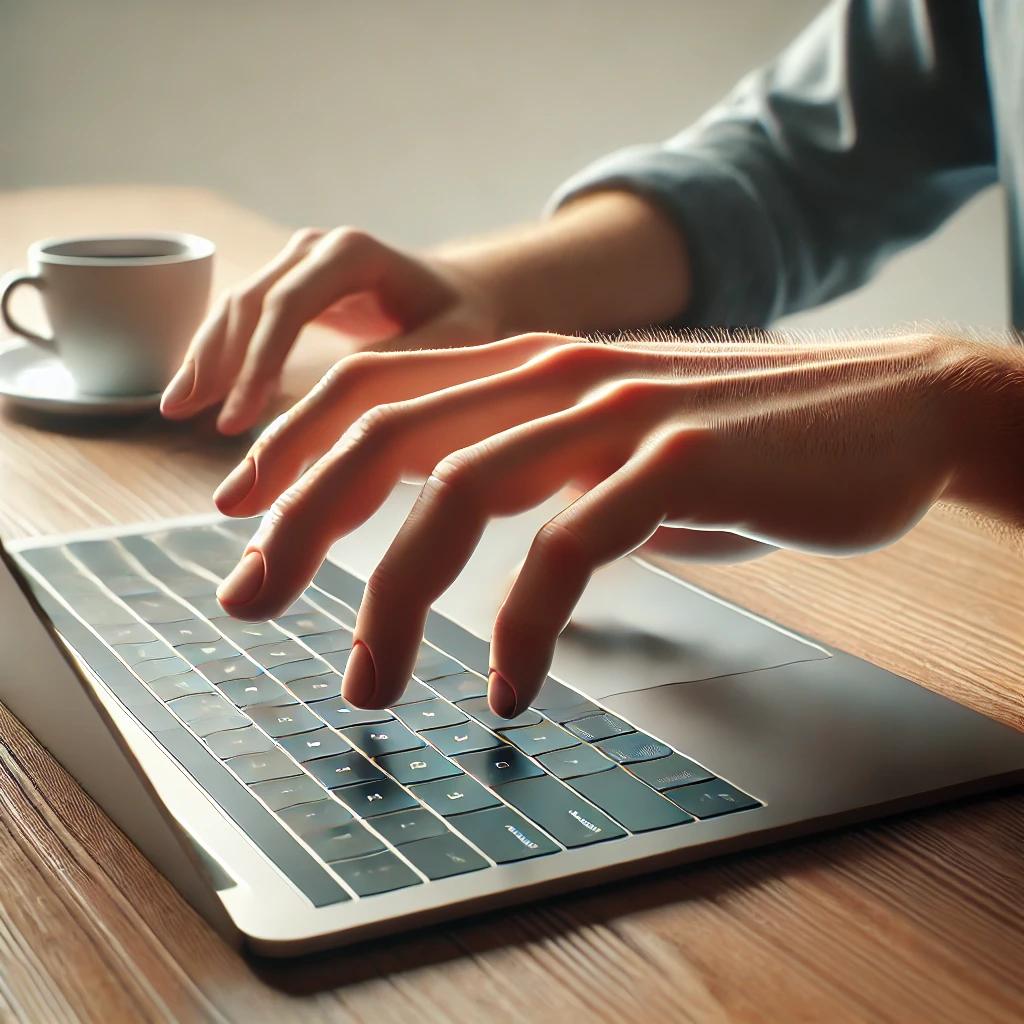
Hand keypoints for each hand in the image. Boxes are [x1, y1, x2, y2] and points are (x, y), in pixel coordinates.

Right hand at [159, 227, 501, 434]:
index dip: (258, 362)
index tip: (240, 419)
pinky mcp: (292, 286)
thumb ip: (395, 363)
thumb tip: (333, 403)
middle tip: (189, 418)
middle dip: (219, 362)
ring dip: (205, 358)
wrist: (465, 293)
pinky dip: (219, 355)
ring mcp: (299, 263)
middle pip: (250, 303)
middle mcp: (317, 249)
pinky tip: (197, 391)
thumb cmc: (465, 319)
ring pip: (236, 308)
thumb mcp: (448, 343)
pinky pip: (245, 319)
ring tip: (177, 409)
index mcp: (353, 254)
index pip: (289, 305)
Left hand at [212, 330, 1007, 717]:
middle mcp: (557, 375)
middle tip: (245, 602)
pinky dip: (527, 624)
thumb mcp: (611, 443)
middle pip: (386, 434)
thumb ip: (532, 466)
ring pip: (460, 493)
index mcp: (529, 367)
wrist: (889, 409)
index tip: (238, 517)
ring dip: (394, 600)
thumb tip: (444, 522)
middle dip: (299, 522)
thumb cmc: (738, 441)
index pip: (374, 388)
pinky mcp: (684, 459)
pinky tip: (512, 688)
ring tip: (369, 689)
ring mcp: (618, 411)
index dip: (292, 447)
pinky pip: (573, 544)